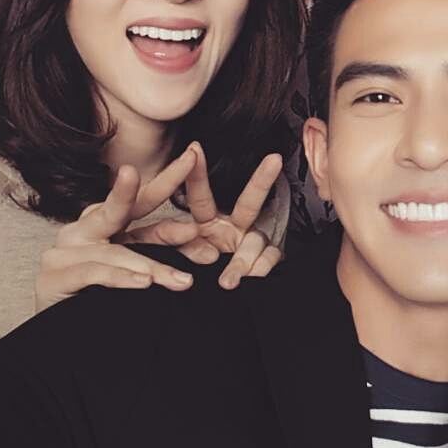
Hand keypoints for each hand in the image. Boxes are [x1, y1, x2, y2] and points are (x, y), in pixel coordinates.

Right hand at [36, 146, 286, 308]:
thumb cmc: (99, 304)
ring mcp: (65, 250)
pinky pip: (95, 272)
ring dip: (153, 264)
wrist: (57, 343)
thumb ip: (162, 256)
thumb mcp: (137, 274)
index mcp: (105, 226)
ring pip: (117, 250)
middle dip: (160, 184)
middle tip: (188, 162)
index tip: (194, 157)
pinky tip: (144, 282)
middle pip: (124, 207)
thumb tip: (208, 251)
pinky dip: (122, 277)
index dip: (168, 180)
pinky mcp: (55, 275)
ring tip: (183, 280)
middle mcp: (84, 230)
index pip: (142, 203)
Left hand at [174, 145, 283, 288]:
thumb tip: (186, 243)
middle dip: (262, 179)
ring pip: (256, 241)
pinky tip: (252, 277)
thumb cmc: (194, 272)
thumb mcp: (174, 256)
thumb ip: (173, 245)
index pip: (200, 196)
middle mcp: (231, 228)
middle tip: (274, 159)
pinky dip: (258, 269)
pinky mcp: (266, 261)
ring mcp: (250, 244)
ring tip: (228, 280)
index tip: (194, 149)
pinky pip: (268, 260)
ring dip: (242, 260)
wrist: (220, 298)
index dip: (197, 174)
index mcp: (206, 222)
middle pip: (249, 202)